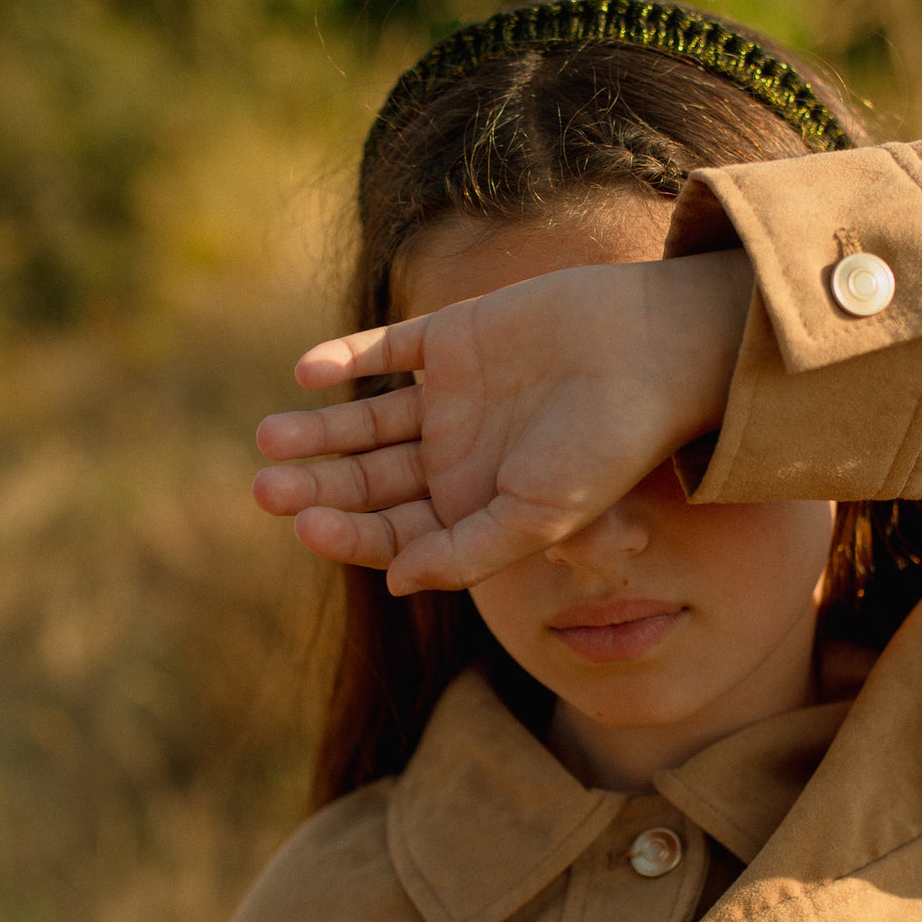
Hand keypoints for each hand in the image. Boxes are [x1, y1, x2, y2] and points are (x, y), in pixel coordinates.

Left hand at [252, 250, 751, 593]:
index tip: (307, 528)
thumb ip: (468, 553)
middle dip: (320, 485)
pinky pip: (388, 349)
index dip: (350, 533)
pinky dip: (348, 358)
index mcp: (478, 507)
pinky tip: (307, 374)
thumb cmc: (609, 444)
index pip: (397, 530)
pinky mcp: (454, 338)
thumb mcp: (539, 517)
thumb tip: (396, 583)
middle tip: (266, 489)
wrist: (654, 349)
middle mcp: (459, 455)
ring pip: (368, 419)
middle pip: (371, 478)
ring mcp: (453, 395)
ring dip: (320, 430)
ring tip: (271, 436)